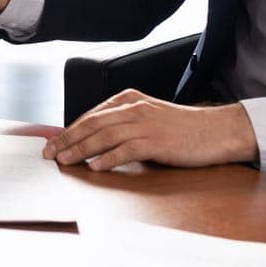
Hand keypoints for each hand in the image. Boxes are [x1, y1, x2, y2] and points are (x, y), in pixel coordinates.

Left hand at [42, 90, 257, 169]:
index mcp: (129, 100)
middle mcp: (134, 109)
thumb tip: (93, 141)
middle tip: (48, 153)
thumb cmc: (183, 129)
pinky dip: (107, 159)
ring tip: (63, 161)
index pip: (91, 115)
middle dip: (66, 139)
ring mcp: (145, 124)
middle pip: (91, 124)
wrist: (216, 131)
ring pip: (103, 136)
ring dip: (79, 149)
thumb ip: (123, 124)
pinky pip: (125, 150)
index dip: (68, 129)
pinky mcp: (156, 142)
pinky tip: (93, 167)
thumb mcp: (149, 117)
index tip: (52, 142)